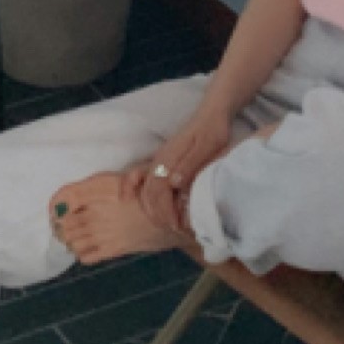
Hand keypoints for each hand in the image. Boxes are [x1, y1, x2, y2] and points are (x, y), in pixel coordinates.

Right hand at [123, 102, 233, 230]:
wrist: (211, 114)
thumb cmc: (213, 131)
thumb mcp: (208, 147)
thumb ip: (190, 164)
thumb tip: (173, 183)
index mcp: (169, 159)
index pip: (159, 192)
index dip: (166, 211)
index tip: (177, 225)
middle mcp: (159, 161)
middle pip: (149, 194)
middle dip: (159, 215)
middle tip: (176, 230)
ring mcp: (159, 161)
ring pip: (145, 190)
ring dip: (152, 209)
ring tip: (168, 223)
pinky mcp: (162, 162)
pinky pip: (142, 178)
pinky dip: (134, 190)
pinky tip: (130, 198)